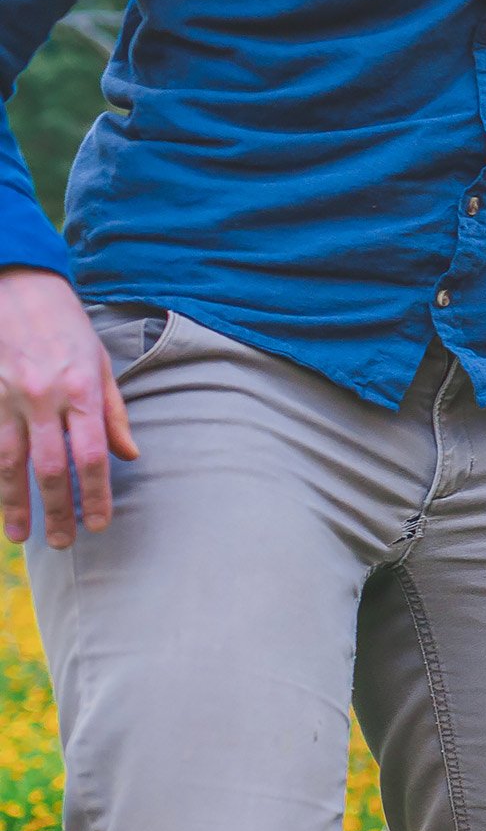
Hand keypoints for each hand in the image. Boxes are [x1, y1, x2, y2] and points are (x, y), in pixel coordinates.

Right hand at [0, 269, 137, 548]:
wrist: (16, 288)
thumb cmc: (66, 327)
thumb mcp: (101, 364)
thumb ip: (114, 414)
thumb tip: (129, 457)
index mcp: (81, 390)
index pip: (92, 456)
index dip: (95, 494)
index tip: (99, 523)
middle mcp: (43, 397)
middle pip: (51, 467)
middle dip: (58, 510)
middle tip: (65, 543)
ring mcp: (7, 397)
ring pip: (10, 462)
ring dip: (16, 503)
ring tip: (21, 536)